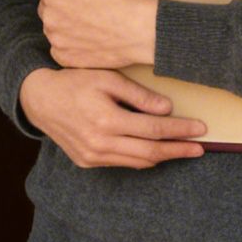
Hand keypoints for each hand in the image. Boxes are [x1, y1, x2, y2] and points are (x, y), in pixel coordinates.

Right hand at [19, 67, 206, 168]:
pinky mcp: (87, 162)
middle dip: (179, 150)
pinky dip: (141, 158)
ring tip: (182, 150)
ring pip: (138, 162)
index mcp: (107, 120)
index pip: (154, 129)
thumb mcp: (107, 79)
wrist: (40, 99)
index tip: (200, 129)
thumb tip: (167, 109)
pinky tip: (154, 151)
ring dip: (162, 157)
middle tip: (200, 148)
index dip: (180, 130)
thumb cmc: (75, 82)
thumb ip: (138, 95)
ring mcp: (93, 156)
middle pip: (150, 152)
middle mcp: (100, 143)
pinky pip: (122, 163)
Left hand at [35, 0, 156, 68]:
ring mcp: (58, 42)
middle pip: (47, 5)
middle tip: (89, 1)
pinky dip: (70, 42)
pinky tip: (89, 36)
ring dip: (64, 21)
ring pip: (54, 26)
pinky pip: (60, 48)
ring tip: (92, 19)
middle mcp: (50, 21)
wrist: (142, 31)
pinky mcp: (69, 59)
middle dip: (61, 0)